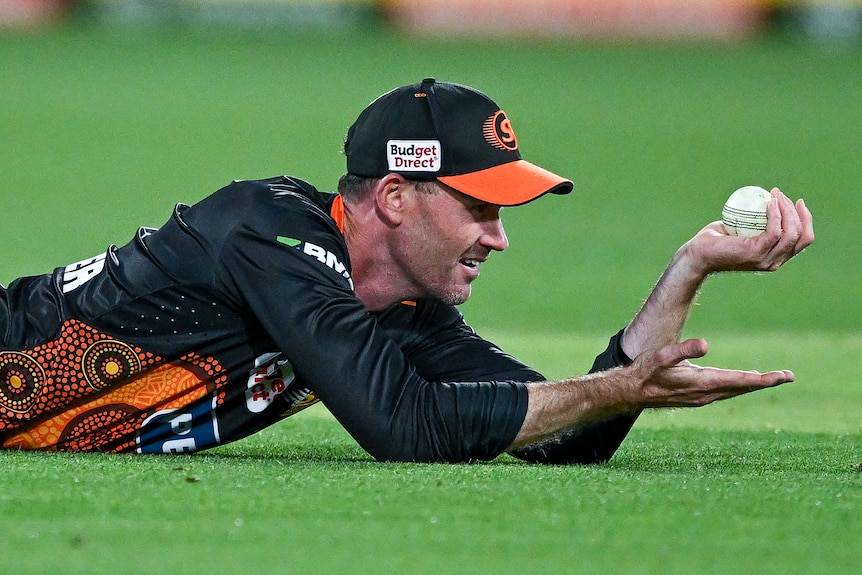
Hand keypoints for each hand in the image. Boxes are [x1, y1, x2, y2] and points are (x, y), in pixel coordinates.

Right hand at [628, 338, 793, 408]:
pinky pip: (725, 392)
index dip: (764, 378)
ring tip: (772, 378)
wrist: (629, 393)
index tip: (783, 376)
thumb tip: (705, 344)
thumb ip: (683, 349)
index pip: (741, 381)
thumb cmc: (644, 372)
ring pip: (735, 391)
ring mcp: (701, 398)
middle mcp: (706, 394)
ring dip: (754, 384)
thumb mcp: (661, 356)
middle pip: (743, 388)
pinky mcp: (696, 397)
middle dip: (766, 381)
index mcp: (702, 383)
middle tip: (788, 376)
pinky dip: (739, 386)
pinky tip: (742, 382)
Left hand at [685, 188, 813, 274]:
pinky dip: (776, 214)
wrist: (697, 254)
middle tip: (781, 195)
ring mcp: (765, 259)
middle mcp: (774, 262)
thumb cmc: (716, 241)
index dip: (805, 219)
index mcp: (775, 257)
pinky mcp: (755, 253)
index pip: (803, 240)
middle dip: (797, 212)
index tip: (798, 201)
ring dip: (787, 210)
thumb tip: (769, 200)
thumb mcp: (742, 230)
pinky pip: (774, 231)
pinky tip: (769, 202)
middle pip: (801, 236)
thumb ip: (756, 222)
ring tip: (775, 195)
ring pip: (791, 233)